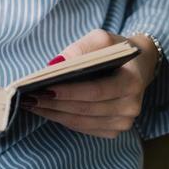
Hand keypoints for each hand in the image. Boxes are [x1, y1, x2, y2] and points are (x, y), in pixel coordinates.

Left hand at [20, 28, 159, 138]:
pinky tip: (46, 111)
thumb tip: (56, 64)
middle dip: (55, 104)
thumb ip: (82, 48)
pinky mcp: (114, 130)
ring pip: (82, 122)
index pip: (96, 90)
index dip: (70, 91)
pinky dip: (63, 120)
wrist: (139, 66)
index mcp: (131, 82)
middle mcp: (130, 107)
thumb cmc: (117, 49)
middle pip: (86, 109)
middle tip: (29, 97)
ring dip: (55, 114)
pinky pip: (84, 128)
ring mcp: (124, 122)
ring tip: (32, 104)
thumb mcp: (102, 38)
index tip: (45, 88)